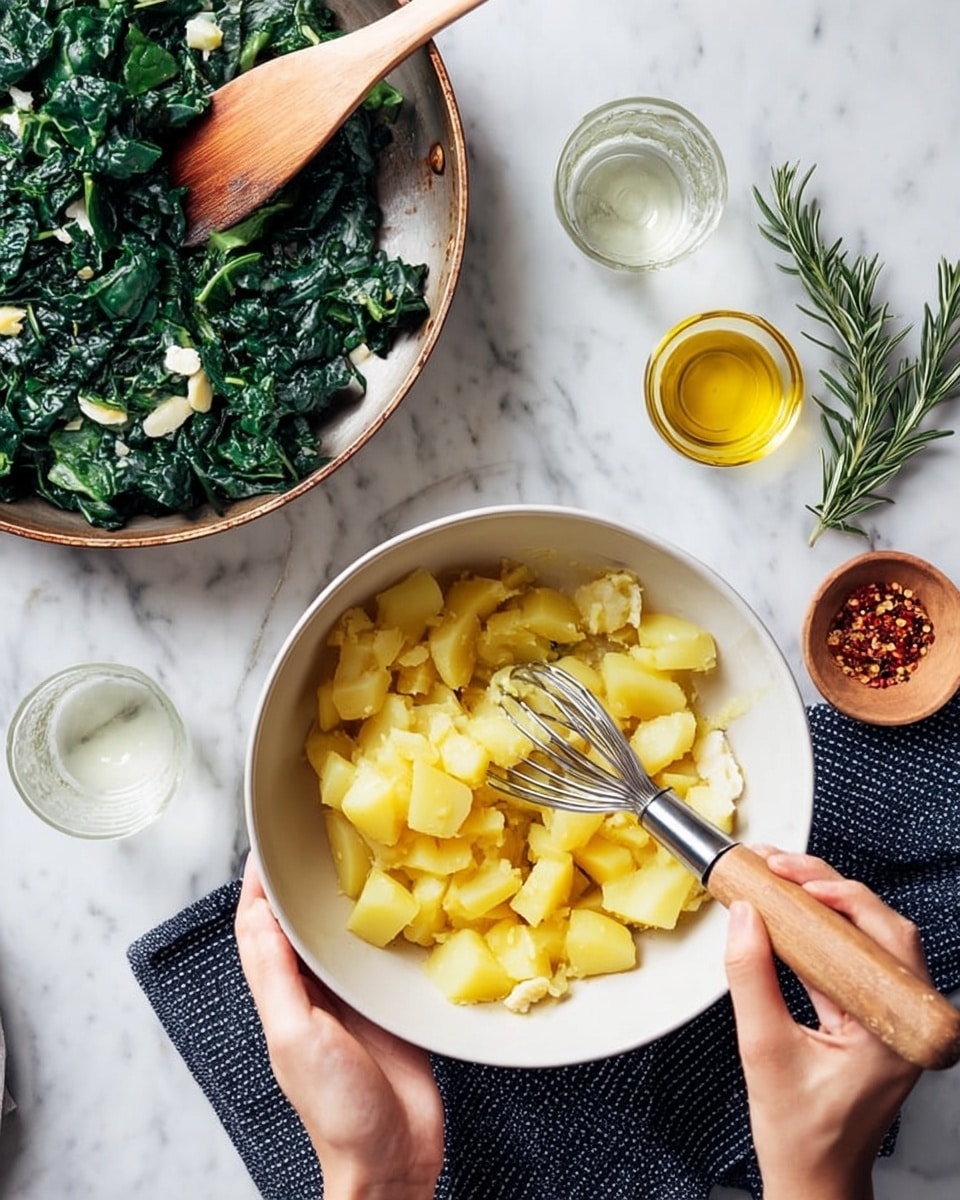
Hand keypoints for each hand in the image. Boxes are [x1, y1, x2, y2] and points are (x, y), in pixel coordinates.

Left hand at [234, 855, 443, 1199]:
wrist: (392, 1158)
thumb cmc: (337, 1108)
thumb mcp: (296, 1036)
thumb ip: (277, 976)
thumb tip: (261, 913)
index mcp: (282, 997)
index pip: (258, 927)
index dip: (258, 884)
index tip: (270, 843)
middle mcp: (314, 992)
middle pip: (300, 924)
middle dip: (305, 882)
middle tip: (323, 837)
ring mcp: (353, 1000)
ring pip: (342, 936)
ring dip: (348, 900)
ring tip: (365, 857)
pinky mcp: (391, 1007)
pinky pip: (384, 957)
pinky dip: (388, 928)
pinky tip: (406, 905)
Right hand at [724, 849, 927, 1199]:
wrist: (813, 1182)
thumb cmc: (802, 1137)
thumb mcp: (764, 1051)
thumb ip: (750, 978)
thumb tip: (744, 918)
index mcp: (897, 1031)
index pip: (884, 938)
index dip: (841, 896)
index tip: (794, 876)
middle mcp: (903, 1021)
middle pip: (877, 929)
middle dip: (826, 887)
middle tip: (779, 866)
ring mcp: (888, 1020)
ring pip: (863, 940)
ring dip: (820, 906)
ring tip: (777, 879)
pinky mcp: (868, 1021)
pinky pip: (847, 961)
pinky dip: (817, 935)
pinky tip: (786, 918)